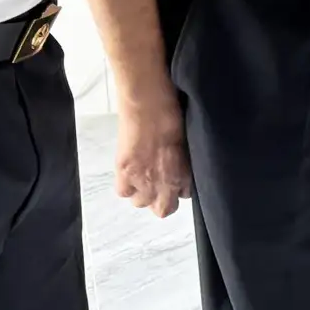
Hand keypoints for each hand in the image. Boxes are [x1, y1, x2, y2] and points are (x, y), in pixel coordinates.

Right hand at [111, 86, 191, 218]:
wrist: (146, 100)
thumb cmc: (172, 112)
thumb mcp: (186, 139)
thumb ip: (184, 160)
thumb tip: (181, 167)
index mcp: (183, 172)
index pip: (185, 196)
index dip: (181, 188)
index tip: (179, 178)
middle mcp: (163, 181)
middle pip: (163, 209)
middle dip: (163, 200)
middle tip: (161, 182)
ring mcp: (141, 179)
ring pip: (141, 203)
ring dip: (144, 193)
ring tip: (145, 175)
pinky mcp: (123, 171)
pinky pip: (124, 192)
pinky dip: (127, 186)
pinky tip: (131, 172)